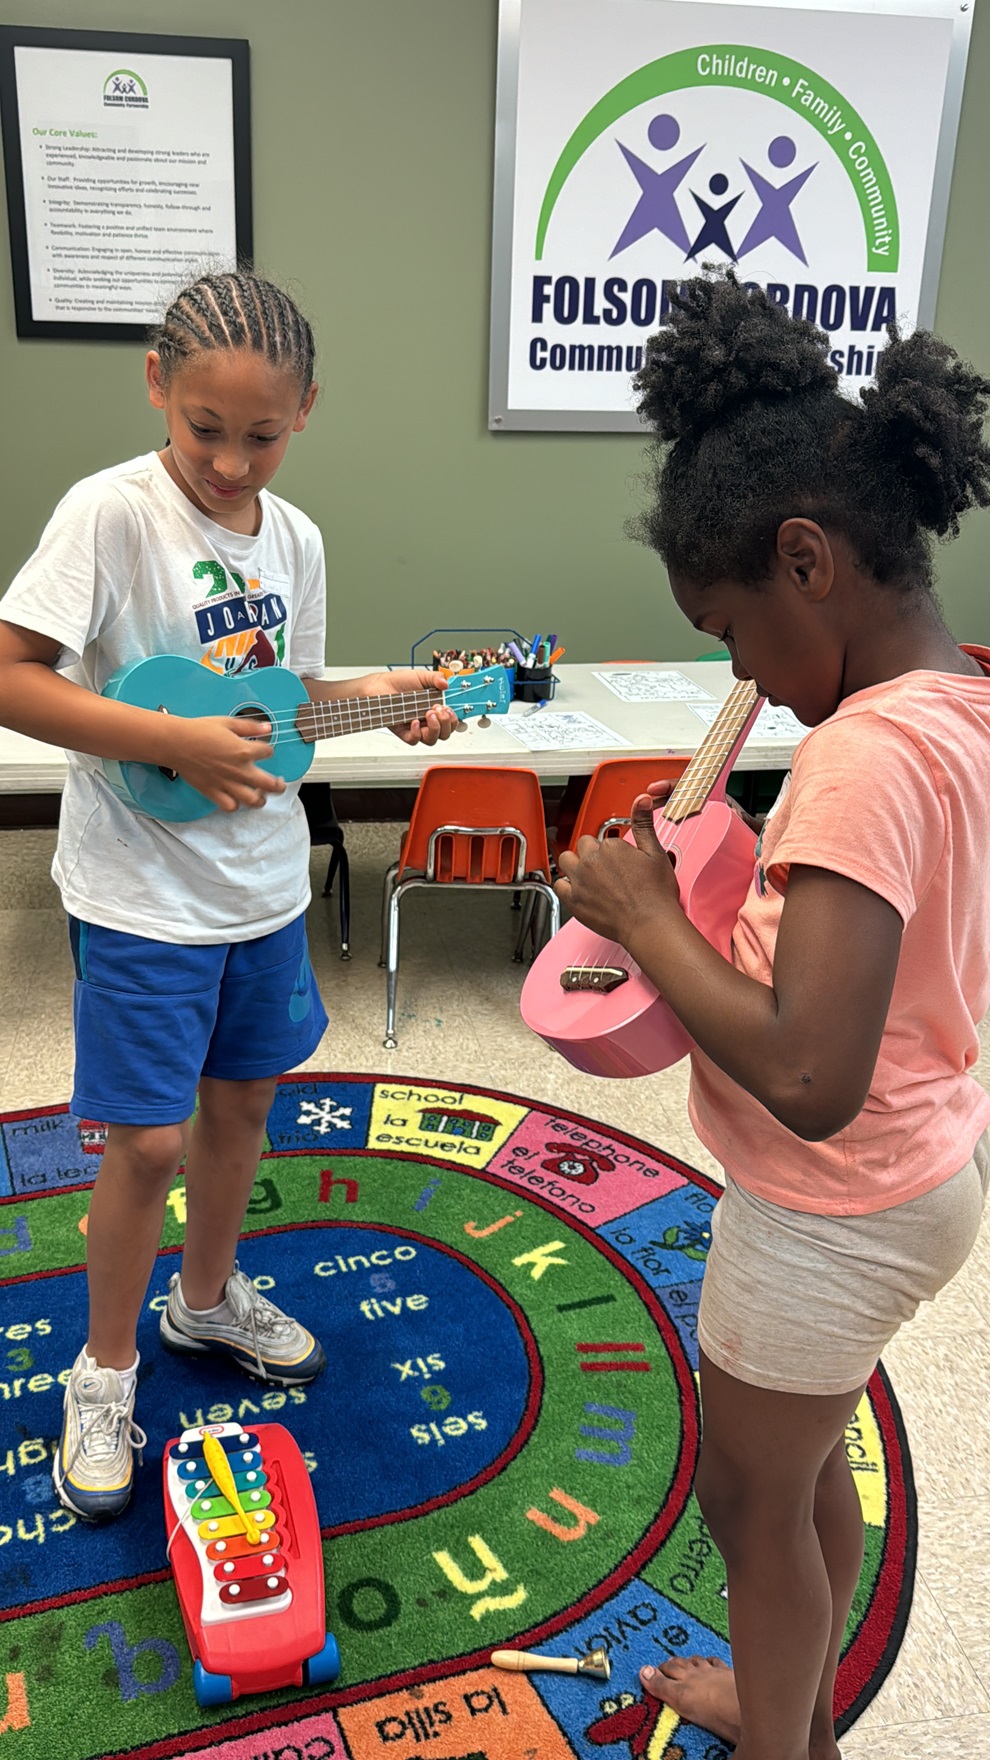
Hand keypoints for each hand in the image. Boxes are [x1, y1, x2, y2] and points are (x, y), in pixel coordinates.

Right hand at [168, 715, 284, 813]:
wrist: (175, 742)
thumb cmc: (197, 731)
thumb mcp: (227, 722)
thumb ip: (249, 726)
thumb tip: (267, 728)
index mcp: (244, 750)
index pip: (268, 753)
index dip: (268, 750)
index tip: (264, 750)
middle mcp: (239, 770)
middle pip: (270, 784)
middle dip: (279, 785)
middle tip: (279, 783)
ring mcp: (227, 783)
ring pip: (253, 800)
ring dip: (261, 799)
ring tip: (261, 795)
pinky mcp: (213, 792)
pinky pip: (230, 806)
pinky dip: (236, 805)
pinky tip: (237, 799)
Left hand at [362, 668, 460, 746]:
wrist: (379, 686)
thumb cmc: (398, 682)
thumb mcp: (421, 676)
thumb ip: (436, 678)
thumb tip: (446, 683)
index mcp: (435, 708)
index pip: (451, 721)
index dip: (455, 719)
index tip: (451, 709)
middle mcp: (427, 720)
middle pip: (445, 733)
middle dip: (446, 723)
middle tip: (439, 710)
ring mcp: (416, 727)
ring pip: (432, 739)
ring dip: (435, 729)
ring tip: (428, 713)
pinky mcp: (404, 732)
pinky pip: (414, 740)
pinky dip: (416, 733)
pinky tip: (414, 721)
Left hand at [555, 790, 681, 943]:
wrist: (650, 924)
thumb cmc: (655, 895)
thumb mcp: (656, 853)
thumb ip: (644, 824)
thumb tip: (642, 800)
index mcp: (611, 846)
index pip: (604, 840)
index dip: (612, 850)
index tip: (620, 861)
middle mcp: (592, 861)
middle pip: (583, 846)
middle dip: (592, 854)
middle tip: (607, 869)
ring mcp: (580, 880)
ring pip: (566, 861)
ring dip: (575, 865)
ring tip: (590, 876)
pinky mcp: (574, 900)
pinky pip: (558, 885)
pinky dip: (565, 886)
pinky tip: (578, 889)